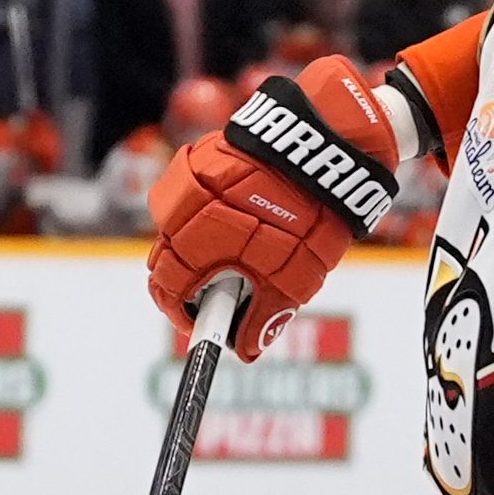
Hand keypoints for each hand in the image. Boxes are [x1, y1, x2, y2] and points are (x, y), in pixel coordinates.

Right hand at [148, 56, 398, 361]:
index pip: (166, 289)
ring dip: (197, 243)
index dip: (183, 312)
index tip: (200, 323)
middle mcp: (182, 211)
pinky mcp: (201, 155)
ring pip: (176, 225)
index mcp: (197, 245)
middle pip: (166, 257)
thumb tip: (245, 350)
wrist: (327, 145)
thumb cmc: (310, 214)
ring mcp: (188, 178)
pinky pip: (190, 193)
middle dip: (191, 280)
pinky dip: (205, 210)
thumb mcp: (294, 278)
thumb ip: (263, 317)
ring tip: (238, 247)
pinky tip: (239, 212)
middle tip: (225, 289)